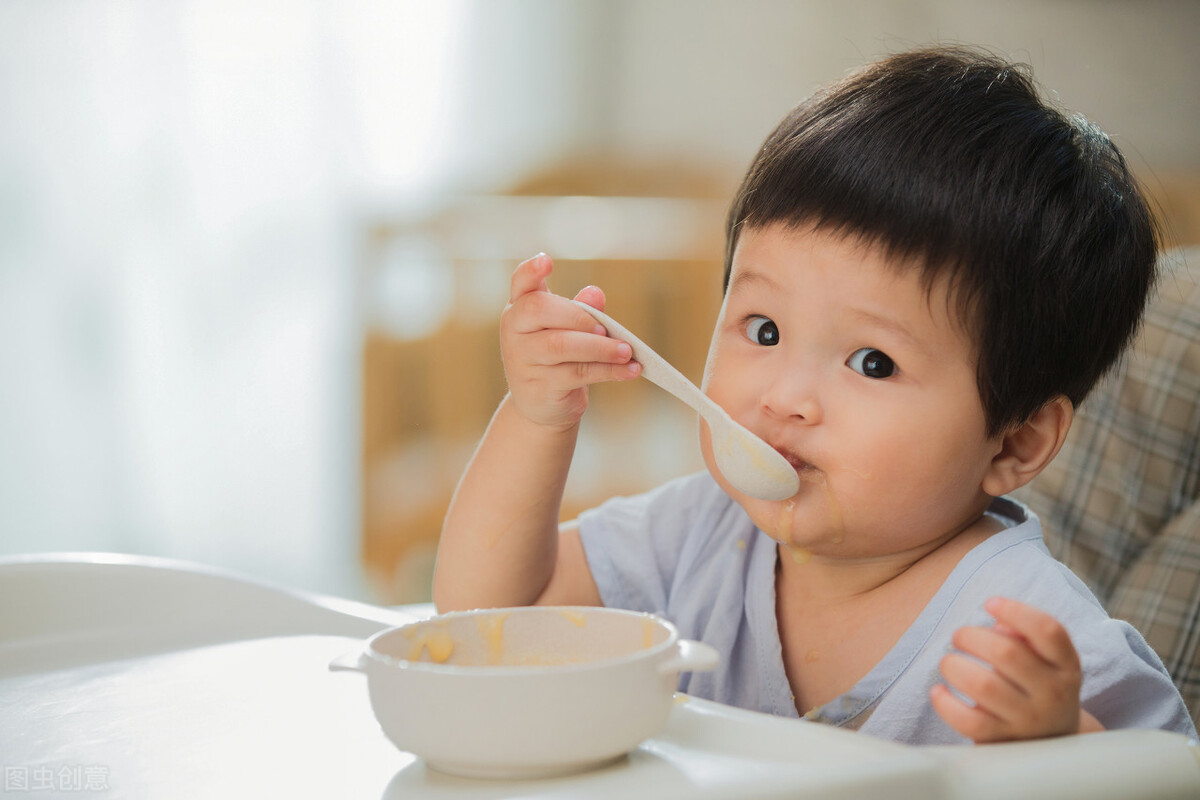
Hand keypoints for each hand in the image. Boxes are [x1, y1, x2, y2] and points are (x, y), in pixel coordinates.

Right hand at [500, 253, 639, 429]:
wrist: (541, 405)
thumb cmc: (557, 357)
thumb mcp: (568, 330)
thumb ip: (582, 310)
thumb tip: (595, 294)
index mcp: (520, 308)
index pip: (520, 282)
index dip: (531, 270)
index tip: (547, 260)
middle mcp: (514, 331)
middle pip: (539, 309)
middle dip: (577, 315)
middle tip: (605, 329)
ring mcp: (522, 360)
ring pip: (560, 345)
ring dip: (600, 347)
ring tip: (626, 351)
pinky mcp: (539, 387)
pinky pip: (577, 374)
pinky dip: (608, 371)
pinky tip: (630, 370)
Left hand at [931, 596, 1098, 742]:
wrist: (1051, 742)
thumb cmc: (1037, 686)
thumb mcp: (1045, 660)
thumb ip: (1024, 637)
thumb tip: (998, 626)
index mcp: (1066, 666)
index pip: (1049, 631)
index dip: (1016, 611)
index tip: (990, 603)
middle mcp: (1053, 694)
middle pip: (1007, 653)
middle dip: (971, 636)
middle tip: (959, 636)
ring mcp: (1028, 720)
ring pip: (983, 685)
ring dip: (954, 665)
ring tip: (949, 662)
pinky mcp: (1003, 740)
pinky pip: (968, 720)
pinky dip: (945, 703)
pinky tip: (939, 690)